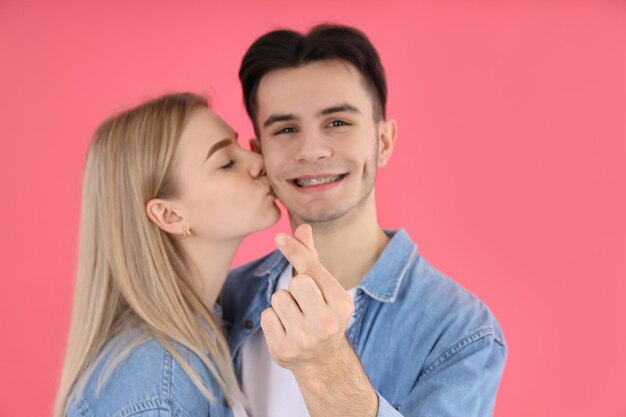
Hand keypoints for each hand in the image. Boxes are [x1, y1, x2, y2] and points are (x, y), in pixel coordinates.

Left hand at [260, 224, 354, 373]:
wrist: (322, 361)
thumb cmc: (322, 314)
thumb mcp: (324, 288)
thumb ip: (312, 258)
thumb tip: (302, 227)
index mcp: (341, 304)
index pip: (313, 269)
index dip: (295, 250)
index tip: (279, 237)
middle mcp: (326, 323)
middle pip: (295, 283)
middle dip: (295, 288)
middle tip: (304, 303)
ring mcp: (304, 339)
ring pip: (278, 298)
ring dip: (283, 304)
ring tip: (296, 317)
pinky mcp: (283, 350)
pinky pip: (266, 316)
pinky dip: (273, 319)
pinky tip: (286, 330)